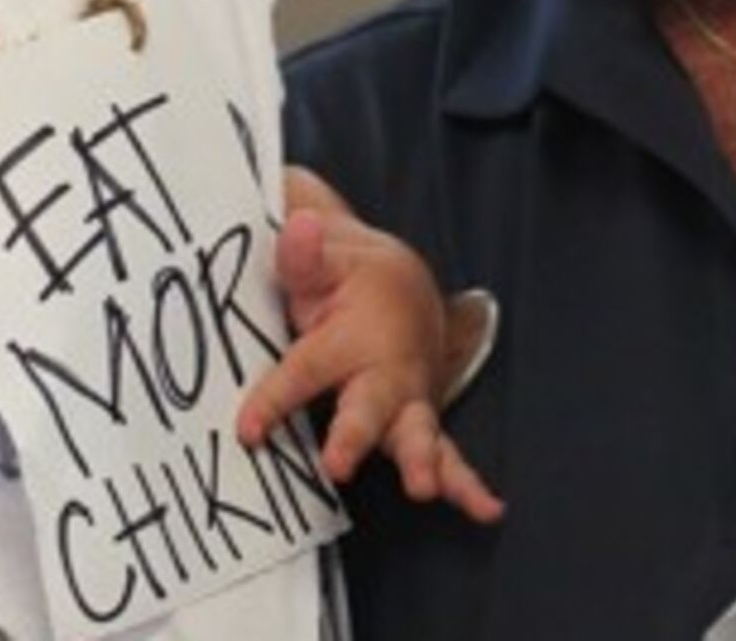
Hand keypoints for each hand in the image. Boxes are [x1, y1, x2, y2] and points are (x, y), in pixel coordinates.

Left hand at [232, 181, 503, 522]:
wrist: (403, 287)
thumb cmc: (350, 278)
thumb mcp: (322, 260)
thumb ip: (304, 251)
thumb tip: (298, 227)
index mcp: (357, 330)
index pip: (308, 367)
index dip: (276, 399)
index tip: (248, 429)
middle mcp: (389, 369)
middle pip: (371, 404)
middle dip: (357, 432)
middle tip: (339, 460)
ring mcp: (410, 398)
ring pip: (417, 432)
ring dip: (419, 460)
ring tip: (423, 487)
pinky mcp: (419, 420)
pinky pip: (446, 454)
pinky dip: (467, 482)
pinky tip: (486, 508)